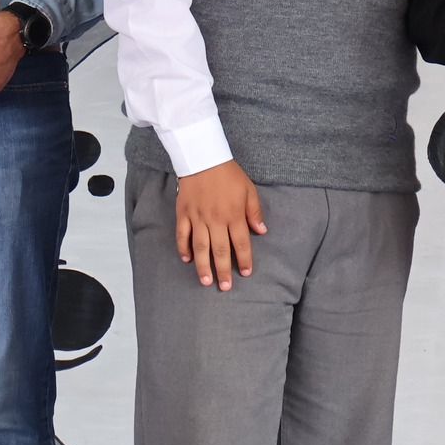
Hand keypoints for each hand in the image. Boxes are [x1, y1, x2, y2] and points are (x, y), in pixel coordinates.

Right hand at [176, 160, 266, 289]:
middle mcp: (215, 219)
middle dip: (223, 270)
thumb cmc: (228, 174)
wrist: (202, 158)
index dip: (243, 260)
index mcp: (233, 214)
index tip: (245, 273)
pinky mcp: (183, 213)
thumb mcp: (249, 190)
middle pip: (220, 250)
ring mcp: (197, 217)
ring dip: (203, 266)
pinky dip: (183, 248)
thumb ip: (254, 212)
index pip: (240, 243)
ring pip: (200, 247)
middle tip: (225, 287)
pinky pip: (182, 234)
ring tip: (206, 281)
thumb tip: (261, 232)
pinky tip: (187, 259)